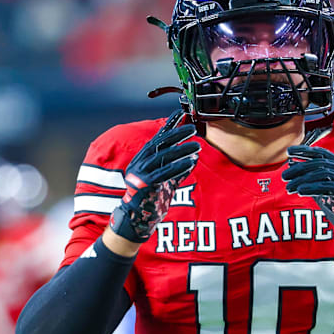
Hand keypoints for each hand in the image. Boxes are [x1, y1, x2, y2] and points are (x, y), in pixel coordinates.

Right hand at [110, 110, 199, 242]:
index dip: (169, 125)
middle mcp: (139, 163)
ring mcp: (141, 174)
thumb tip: (192, 159)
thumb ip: (176, 170)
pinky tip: (191, 163)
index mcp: (142, 159)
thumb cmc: (151, 198)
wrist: (137, 219)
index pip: (157, 138)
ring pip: (163, 157)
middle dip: (176, 134)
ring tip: (197, 146)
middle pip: (159, 144)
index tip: (180, 114)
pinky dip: (179, 167)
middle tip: (192, 128)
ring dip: (181, 150)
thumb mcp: (165, 181)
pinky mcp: (145, 185)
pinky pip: (164, 173)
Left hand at [282, 145, 333, 248]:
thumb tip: (295, 171)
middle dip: (299, 168)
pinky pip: (328, 187)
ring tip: (289, 187)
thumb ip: (315, 182)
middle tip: (284, 176)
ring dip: (302, 180)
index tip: (288, 152)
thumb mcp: (329, 192)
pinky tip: (300, 191)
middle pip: (319, 163)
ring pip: (322, 173)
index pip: (321, 153)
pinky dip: (312, 187)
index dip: (304, 151)